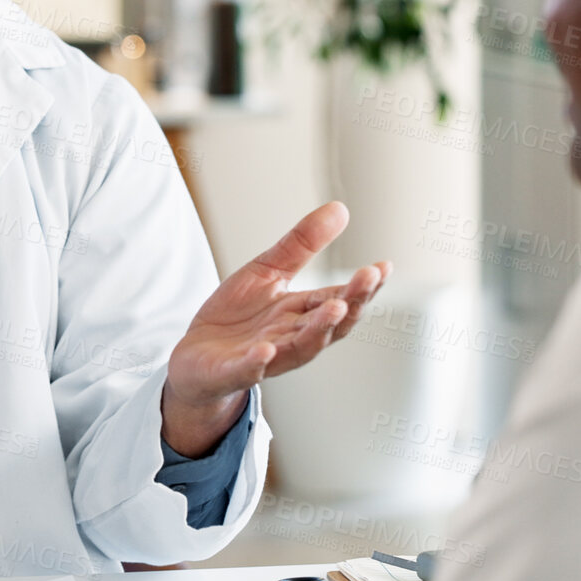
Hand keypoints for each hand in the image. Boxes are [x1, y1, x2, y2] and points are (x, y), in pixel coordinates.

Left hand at [163, 201, 388, 454]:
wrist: (196, 357)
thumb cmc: (238, 317)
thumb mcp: (268, 271)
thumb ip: (302, 245)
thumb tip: (340, 209)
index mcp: (303, 313)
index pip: (340, 298)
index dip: (362, 285)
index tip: (383, 266)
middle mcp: (291, 337)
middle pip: (329, 323)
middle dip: (350, 302)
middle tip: (368, 279)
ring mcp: (265, 357)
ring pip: (299, 348)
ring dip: (318, 330)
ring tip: (335, 307)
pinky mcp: (232, 371)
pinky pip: (248, 369)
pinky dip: (258, 362)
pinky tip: (265, 350)